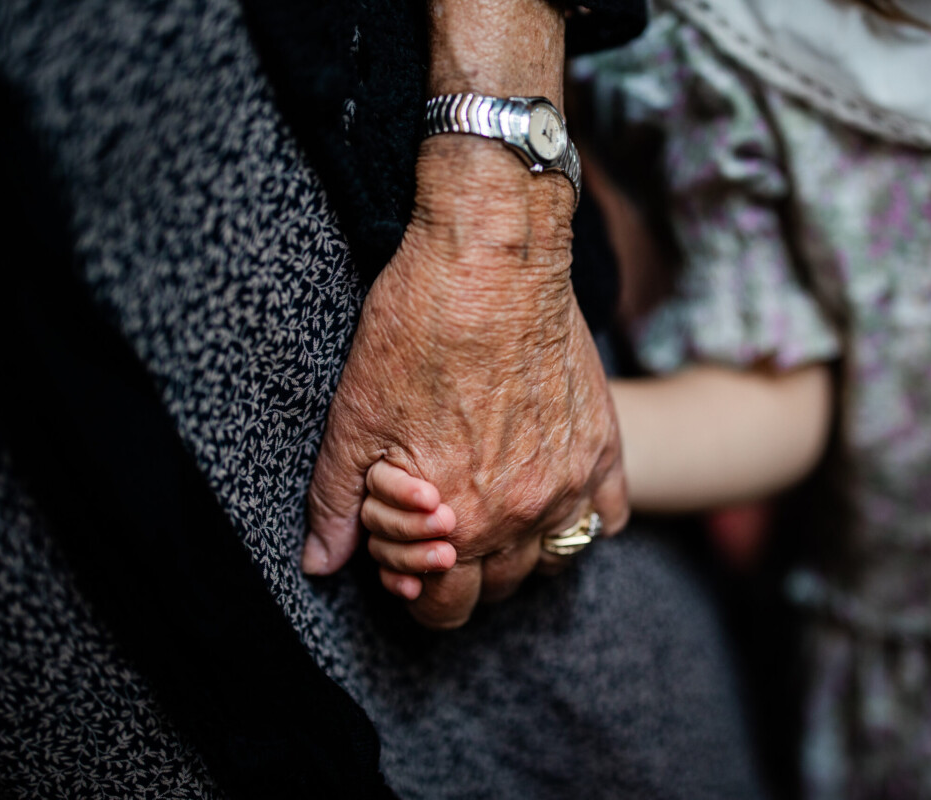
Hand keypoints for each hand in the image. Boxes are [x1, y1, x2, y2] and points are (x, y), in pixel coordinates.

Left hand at [304, 136, 628, 628]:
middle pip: (502, 589)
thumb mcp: (354, 417)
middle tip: (442, 529)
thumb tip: (322, 564)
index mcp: (461, 518)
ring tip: (493, 513)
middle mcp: (526, 513)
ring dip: (522, 552)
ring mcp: (573, 480)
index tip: (405, 560)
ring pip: (554, 560)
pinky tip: (552, 494)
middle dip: (466, 575)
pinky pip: (608, 517)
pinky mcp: (604, 444)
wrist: (493, 257)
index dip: (416, 593)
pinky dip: (582, 519)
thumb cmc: (417, 329)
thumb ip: (337, 503)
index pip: (446, 608)